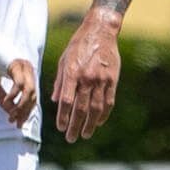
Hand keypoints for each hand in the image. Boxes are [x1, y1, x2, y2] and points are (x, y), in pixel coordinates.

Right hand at [0, 57, 37, 127]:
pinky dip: (14, 96)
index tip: (17, 123)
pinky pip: (20, 85)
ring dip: (21, 107)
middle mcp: (27, 70)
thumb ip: (1, 96)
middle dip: (24, 113)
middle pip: (33, 97)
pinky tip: (6, 102)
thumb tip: (9, 112)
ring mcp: (24, 67)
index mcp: (24, 73)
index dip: (25, 112)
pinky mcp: (16, 65)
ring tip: (10, 116)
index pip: (31, 97)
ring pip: (30, 93)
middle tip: (15, 124)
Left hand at [52, 8, 122, 141]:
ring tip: (85, 134)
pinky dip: (103, 115)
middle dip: (75, 126)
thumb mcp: (64, 60)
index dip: (63, 117)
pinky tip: (98, 122)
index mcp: (72, 73)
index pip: (67, 101)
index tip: (61, 128)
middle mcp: (87, 78)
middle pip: (80, 109)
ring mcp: (101, 79)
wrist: (101, 31)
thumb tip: (56, 102)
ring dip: (89, 124)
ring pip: (95, 108)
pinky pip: (108, 102)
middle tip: (71, 138)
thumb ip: (60, 82)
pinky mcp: (113, 80)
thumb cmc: (79, 45)